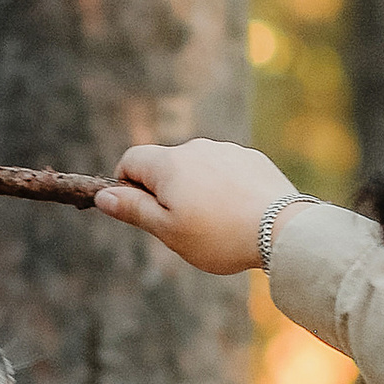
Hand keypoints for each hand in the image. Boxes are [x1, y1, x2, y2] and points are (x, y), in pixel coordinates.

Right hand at [93, 137, 295, 276]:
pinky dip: (223, 189)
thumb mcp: (168, 230)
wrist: (280, 229)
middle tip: (181, 228)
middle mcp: (196, 148)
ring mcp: (226, 151)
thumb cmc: (218, 235)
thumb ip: (134, 210)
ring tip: (215, 225)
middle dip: (164, 192)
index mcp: (169, 163)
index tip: (138, 211)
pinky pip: (225, 172)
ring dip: (195, 190)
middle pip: (165, 165)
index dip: (125, 185)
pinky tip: (237, 215)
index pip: (131, 159)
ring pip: (197, 168)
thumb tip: (103, 196)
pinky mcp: (252, 159)